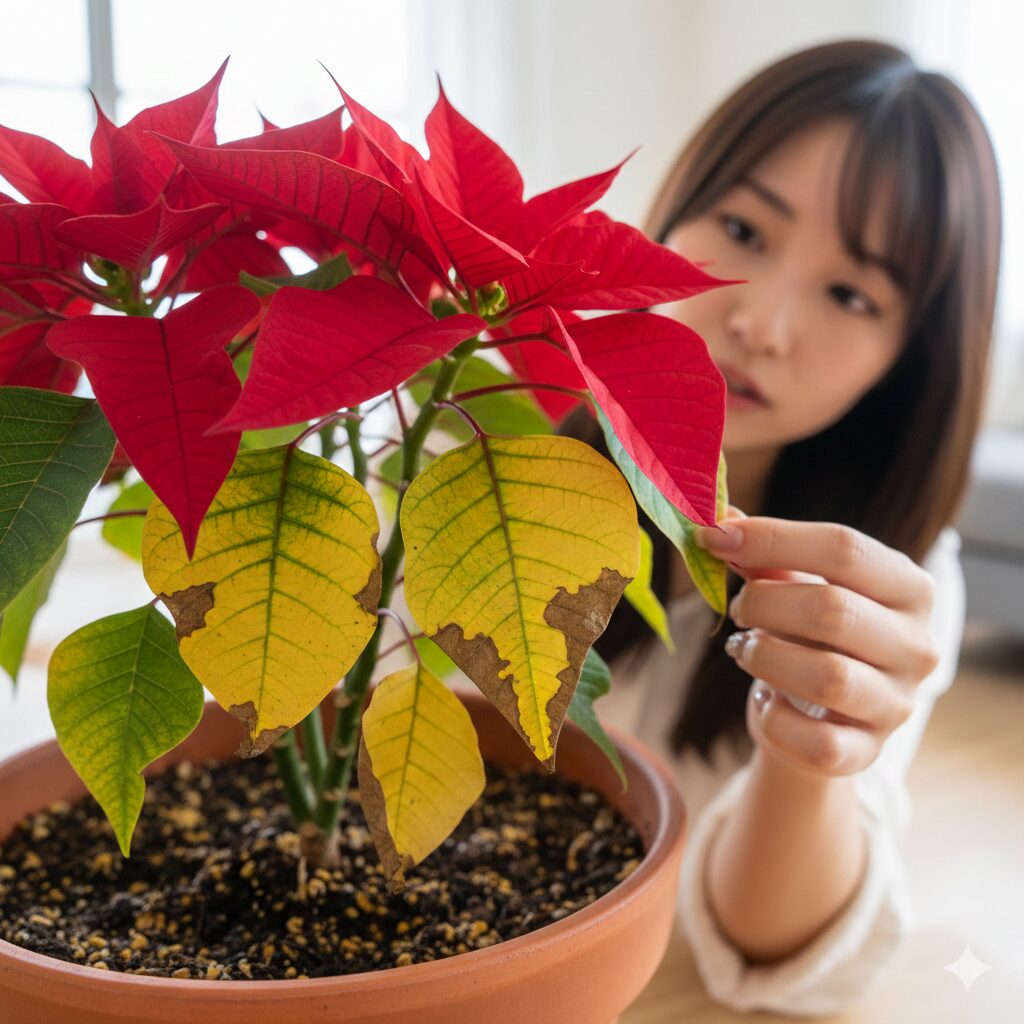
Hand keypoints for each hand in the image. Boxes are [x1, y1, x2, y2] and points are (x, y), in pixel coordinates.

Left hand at [695, 512, 940, 777]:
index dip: (770, 538)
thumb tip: (718, 519)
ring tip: (746, 649)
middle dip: (764, 603)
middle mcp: (917, 645)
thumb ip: (762, 556)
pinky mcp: (866, 753)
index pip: (844, 548)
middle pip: (833, 609)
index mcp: (908, 587)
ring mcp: (898, 704)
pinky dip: (774, 720)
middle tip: (738, 608)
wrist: (819, 715)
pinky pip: (816, 742)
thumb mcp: (794, 587)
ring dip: (765, 657)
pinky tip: (765, 702)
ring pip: (827, 677)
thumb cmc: (808, 634)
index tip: (714, 536)